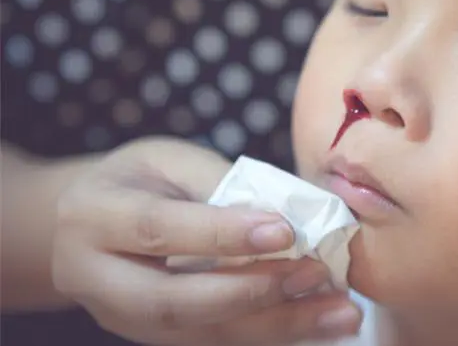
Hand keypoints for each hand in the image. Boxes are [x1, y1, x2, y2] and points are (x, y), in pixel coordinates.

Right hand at [52, 137, 361, 344]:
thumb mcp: (170, 160)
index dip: (222, 234)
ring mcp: (123, 320)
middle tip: (317, 276)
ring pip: (199, 335)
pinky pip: (213, 344)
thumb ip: (220, 184)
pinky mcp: (153, 339)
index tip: (286, 231)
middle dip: (253, 293)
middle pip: (175, 302)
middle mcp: (98, 279)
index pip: (160, 230)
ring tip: (339, 314)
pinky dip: (270, 335)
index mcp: (96, 216)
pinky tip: (318, 324)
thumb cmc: (139, 179)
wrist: (87, 224)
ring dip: (276, 327)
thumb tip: (292, 214)